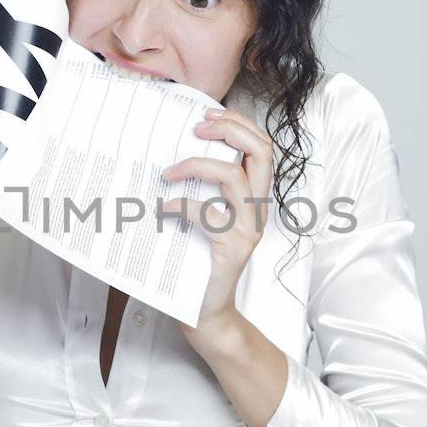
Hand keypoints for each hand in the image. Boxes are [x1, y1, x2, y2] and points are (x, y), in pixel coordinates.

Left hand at [158, 106, 275, 337]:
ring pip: (234, 178)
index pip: (262, 146)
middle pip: (262, 151)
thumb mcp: (202, 217)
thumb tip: (169, 151)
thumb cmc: (197, 260)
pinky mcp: (232, 248)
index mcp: (253, 197)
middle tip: (197, 127)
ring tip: (169, 172)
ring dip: (198, 165)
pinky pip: (208, 215)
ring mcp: (248, 229)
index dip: (238, 124)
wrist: (203, 311)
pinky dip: (181, 206)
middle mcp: (257, 210)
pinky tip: (163, 209)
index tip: (206, 115)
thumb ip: (200, 188)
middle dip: (230, 129)